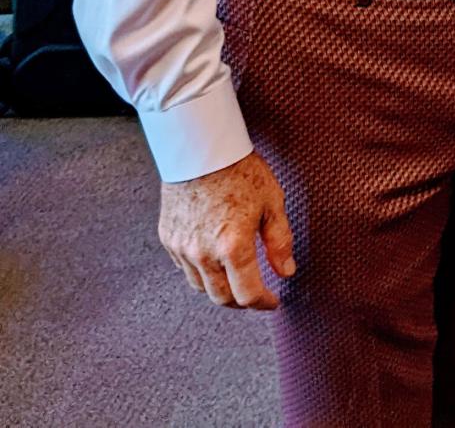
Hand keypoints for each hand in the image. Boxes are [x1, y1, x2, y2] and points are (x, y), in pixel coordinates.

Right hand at [158, 152, 294, 309]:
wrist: (201, 151)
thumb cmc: (242, 173)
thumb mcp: (272, 203)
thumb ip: (279, 241)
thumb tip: (286, 272)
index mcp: (234, 246)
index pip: (248, 293)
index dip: (263, 303)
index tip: (273, 302)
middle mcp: (204, 253)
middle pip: (222, 298)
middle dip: (241, 302)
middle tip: (255, 295)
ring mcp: (182, 248)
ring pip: (201, 287)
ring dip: (220, 289)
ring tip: (236, 279)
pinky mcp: (168, 240)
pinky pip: (185, 268)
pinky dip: (201, 272)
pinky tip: (215, 261)